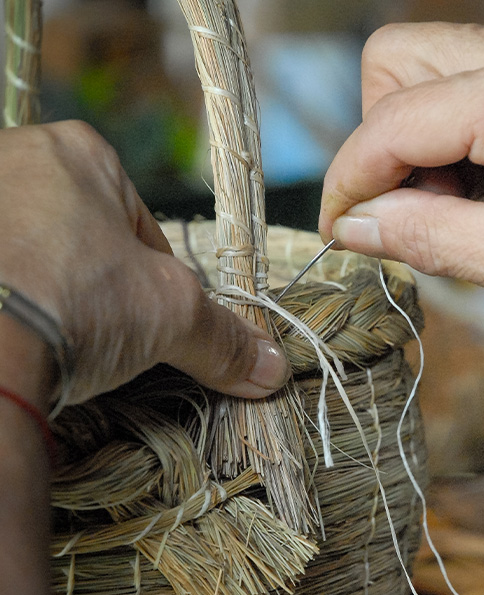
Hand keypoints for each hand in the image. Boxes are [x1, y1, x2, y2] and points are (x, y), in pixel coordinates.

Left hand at [0, 121, 289, 407]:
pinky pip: (2, 275)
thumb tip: (272, 369)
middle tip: (107, 334)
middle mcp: (12, 160)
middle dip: (103, 288)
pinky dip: (14, 304)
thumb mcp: (171, 315)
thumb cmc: (79, 299)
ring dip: (55, 297)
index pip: (140, 226)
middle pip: (85, 239)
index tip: (155, 320)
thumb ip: (223, 338)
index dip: (157, 280)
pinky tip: (21, 336)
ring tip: (61, 341)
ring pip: (37, 256)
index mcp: (79, 152)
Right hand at [319, 18, 483, 332]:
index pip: (391, 121)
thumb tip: (351, 226)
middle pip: (392, 68)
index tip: (339, 231)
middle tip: (424, 214)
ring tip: (462, 208)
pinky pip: (458, 88)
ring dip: (414, 147)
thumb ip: (428, 239)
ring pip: (419, 73)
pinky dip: (449, 143)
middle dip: (383, 149)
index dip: (349, 181)